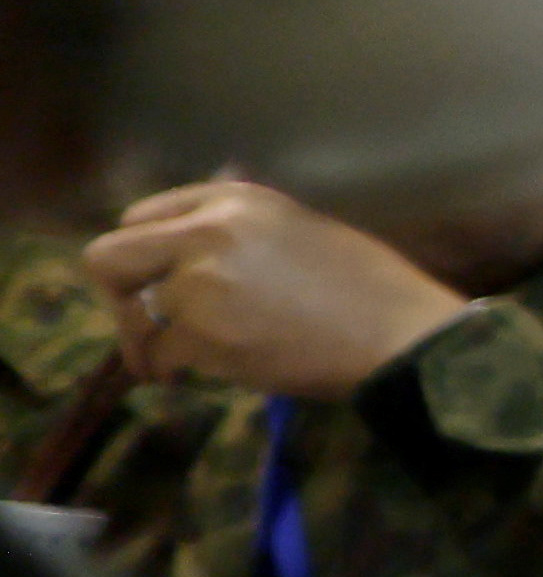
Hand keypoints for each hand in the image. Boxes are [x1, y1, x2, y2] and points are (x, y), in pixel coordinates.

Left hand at [79, 178, 460, 397]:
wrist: (400, 334)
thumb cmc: (369, 285)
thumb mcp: (301, 228)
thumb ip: (240, 227)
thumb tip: (195, 234)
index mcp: (234, 199)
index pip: (142, 214)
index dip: (143, 253)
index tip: (154, 280)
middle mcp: (206, 232)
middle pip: (109, 257)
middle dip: (116, 294)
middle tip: (142, 322)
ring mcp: (199, 284)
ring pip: (133, 315)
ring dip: (146, 341)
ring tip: (171, 361)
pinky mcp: (202, 335)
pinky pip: (158, 355)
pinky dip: (167, 370)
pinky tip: (187, 378)